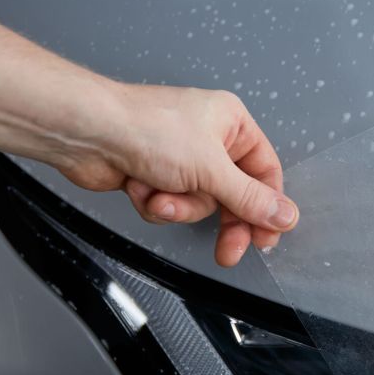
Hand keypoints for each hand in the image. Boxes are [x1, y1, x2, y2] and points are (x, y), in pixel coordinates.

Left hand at [61, 85, 298, 267]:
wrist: (88, 133)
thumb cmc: (146, 129)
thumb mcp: (212, 170)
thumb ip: (251, 198)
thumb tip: (286, 215)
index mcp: (230, 123)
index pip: (264, 172)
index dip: (267, 207)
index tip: (266, 237)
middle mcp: (209, 139)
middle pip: (233, 195)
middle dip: (223, 221)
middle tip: (228, 251)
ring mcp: (180, 158)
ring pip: (199, 204)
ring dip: (180, 207)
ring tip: (161, 196)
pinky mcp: (155, 175)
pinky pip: (172, 205)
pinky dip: (157, 204)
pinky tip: (141, 188)